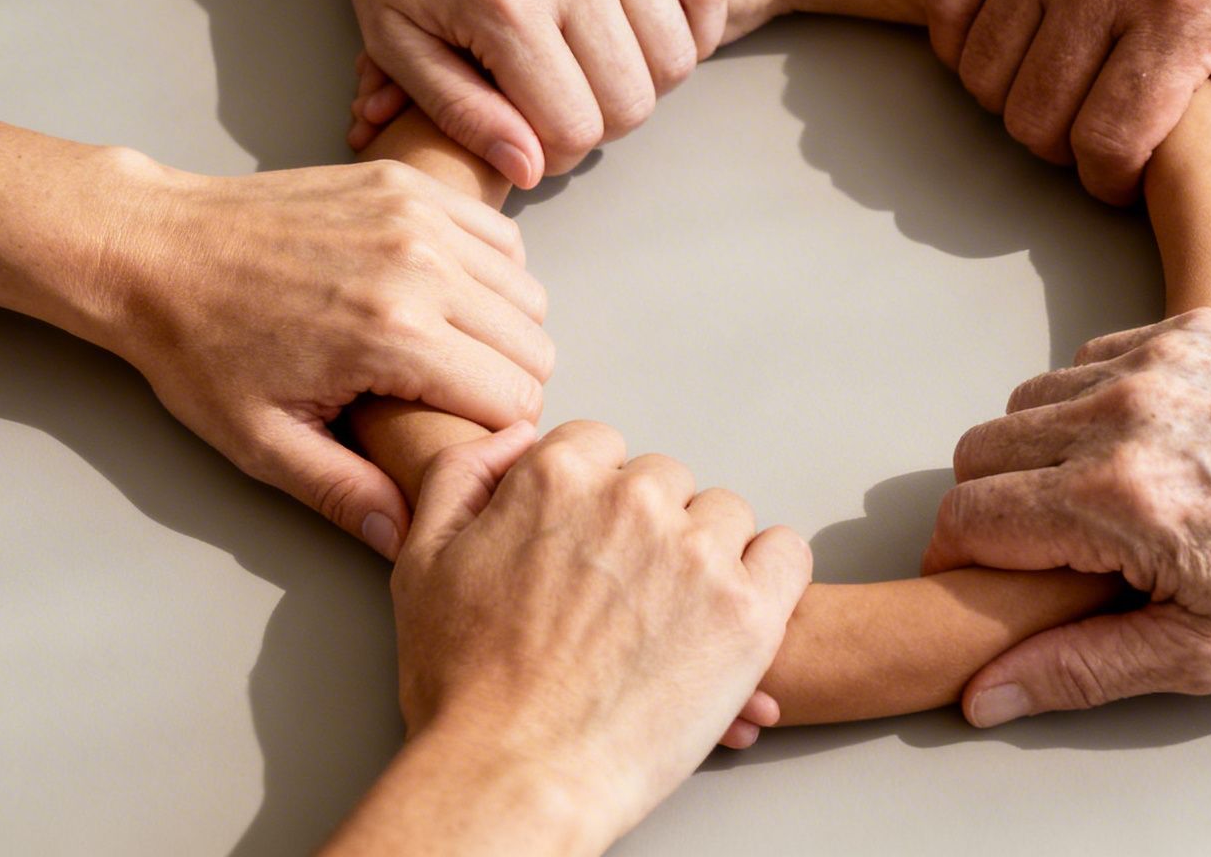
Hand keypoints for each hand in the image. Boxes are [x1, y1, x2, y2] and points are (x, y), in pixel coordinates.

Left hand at [94, 154, 551, 557]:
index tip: (461, 438)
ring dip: (504, 329)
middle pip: (533, 345)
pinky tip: (447, 299)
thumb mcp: (263, 441)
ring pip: (526, 290)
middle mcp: (419, 266)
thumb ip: (344, 492)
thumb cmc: (200, 346)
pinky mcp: (406, 185)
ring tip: (450, 351)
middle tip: (454, 401)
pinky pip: (499, 237)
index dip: (498, 433)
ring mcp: (417, 216)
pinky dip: (492, 272)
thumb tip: (409, 538)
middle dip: (508, 385)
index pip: (516, 398)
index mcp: (391, 335)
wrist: (154, 249)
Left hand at [340, 0, 743, 181]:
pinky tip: (649, 31)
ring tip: (604, 63)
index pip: (575, 128)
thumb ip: (462, 113)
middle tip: (570, 99)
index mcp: (505, 7)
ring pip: (677, 56)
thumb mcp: (397, 40)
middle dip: (604, 121)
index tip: (538, 135)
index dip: (559, 151)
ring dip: (647, 78)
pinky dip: (693, 27)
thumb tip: (530, 168)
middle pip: (634, 100)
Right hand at [391, 424, 810, 842]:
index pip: (602, 448)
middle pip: (665, 482)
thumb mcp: (424, 561)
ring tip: (672, 622)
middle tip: (625, 599)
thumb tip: (517, 434)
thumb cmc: (464, 687)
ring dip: (706, 556)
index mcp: (557, 476)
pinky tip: (733, 615)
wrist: (514, 776)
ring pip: (725, 517)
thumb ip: (463, 475)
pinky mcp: (747, 609)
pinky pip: (786, 555)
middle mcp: (633, 500)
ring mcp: (696, 553)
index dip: (593, 503)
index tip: (590, 552)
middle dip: (649, 529)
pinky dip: (768, 580)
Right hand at [924, 309, 1210, 724]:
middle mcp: (1125, 415)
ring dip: (1039, 448)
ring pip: (1030, 397)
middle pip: (982, 447)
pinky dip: (1093, 401)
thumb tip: (987, 691)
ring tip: (1098, 498)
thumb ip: (1079, 668)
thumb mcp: (1206, 653)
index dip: (959, 556)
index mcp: (1119, 500)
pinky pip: (1092, 356)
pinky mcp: (1193, 330)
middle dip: (992, 503)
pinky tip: (1146, 447)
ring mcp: (1159, 362)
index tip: (980, 578)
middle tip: (1041, 547)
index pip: (969, 514)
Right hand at [927, 0, 1210, 221]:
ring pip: (984, 71)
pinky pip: (947, 3)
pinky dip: (963, 41)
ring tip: (1057, 84)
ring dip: (1011, 99)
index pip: (1104, 141)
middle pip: (1034, 116)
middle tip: (1093, 125)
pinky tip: (1011, 43)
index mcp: (1179, 9)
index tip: (1122, 169)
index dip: (1108, 179)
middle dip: (1061, 145)